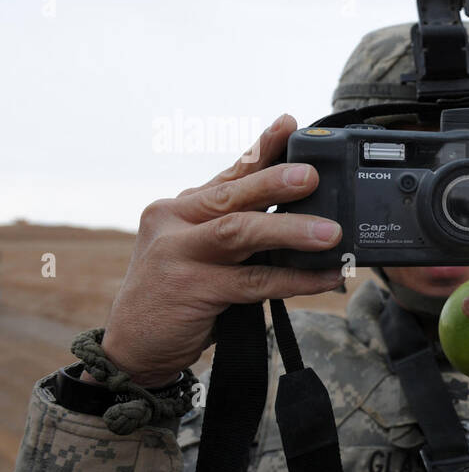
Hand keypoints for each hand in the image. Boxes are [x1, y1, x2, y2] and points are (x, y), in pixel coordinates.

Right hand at [96, 114, 344, 386]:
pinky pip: (253, 283)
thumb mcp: (199, 251)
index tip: (289, 124)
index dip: (260, 150)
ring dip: (290, 230)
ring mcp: (177, 256)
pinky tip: (324, 278)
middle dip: (275, 183)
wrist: (133, 347)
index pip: (227, 174)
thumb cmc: (177, 295)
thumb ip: (235, 230)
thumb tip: (302, 214)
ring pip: (240, 234)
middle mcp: (173, 223)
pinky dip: (294, 279)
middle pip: (231, 197)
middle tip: (313, 176)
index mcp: (179, 209)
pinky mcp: (190, 290)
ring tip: (332, 232)